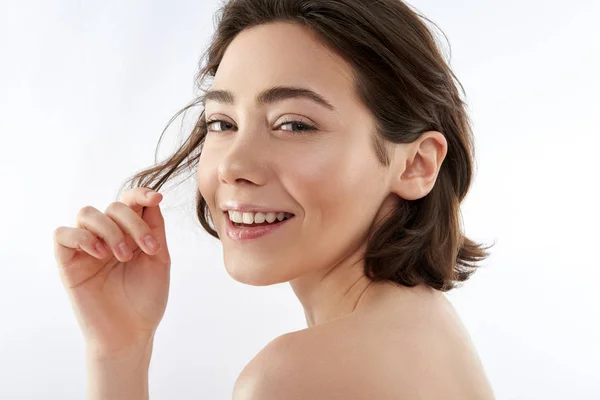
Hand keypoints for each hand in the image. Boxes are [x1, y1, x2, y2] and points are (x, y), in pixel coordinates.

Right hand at [53, 187, 170, 359]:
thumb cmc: (147, 299)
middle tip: (147, 250)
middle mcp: (108, 236)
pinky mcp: (68, 262)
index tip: (156, 198)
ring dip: (109, 230)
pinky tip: (100, 254)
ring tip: (122, 256)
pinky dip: (82, 237)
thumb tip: (153, 198)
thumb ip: (155, 228)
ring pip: (87, 213)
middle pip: (114, 206)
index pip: (130, 201)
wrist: (132, 332)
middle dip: (134, 223)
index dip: (141, 193)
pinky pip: (63, 234)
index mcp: (131, 233)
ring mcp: (87, 248)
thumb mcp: (159, 259)